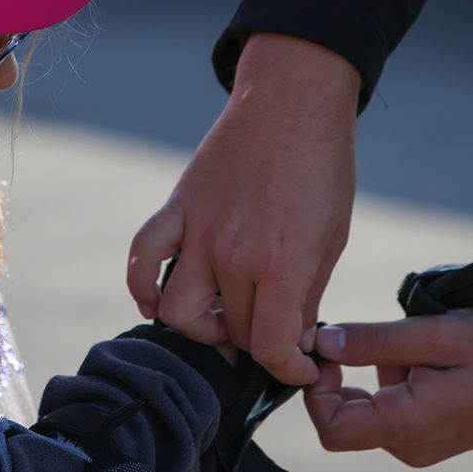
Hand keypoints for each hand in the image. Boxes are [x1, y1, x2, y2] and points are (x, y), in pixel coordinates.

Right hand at [127, 33, 359, 384]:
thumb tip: (290, 336)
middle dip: (256, 343)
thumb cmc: (322, 168)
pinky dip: (142, 286)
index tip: (298, 365)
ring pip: (176, 311)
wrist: (292, 102)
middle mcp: (232, 254)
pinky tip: (154, 301)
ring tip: (220, 319)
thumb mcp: (331, 237)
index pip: (270, 347)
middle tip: (270, 331)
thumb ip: (306, 293)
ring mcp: (198, 230)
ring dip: (200, 328)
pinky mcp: (179, 207)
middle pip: (231, 331)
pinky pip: (143, 255)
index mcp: (281, 264)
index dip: (287, 368)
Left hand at [305, 309, 472, 465]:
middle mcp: (410, 444)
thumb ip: (374, 341)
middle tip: (354, 335)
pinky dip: (390, 377)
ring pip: (366, 408)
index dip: (316, 390)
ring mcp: (421, 442)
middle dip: (340, 376)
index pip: (331, 429)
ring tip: (408, 343)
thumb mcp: (437, 334)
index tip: (326, 352)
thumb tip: (322, 342)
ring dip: (370, 372)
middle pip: (343, 418)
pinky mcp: (429, 432)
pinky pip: (390, 406)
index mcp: (408, 425)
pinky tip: (420, 355)